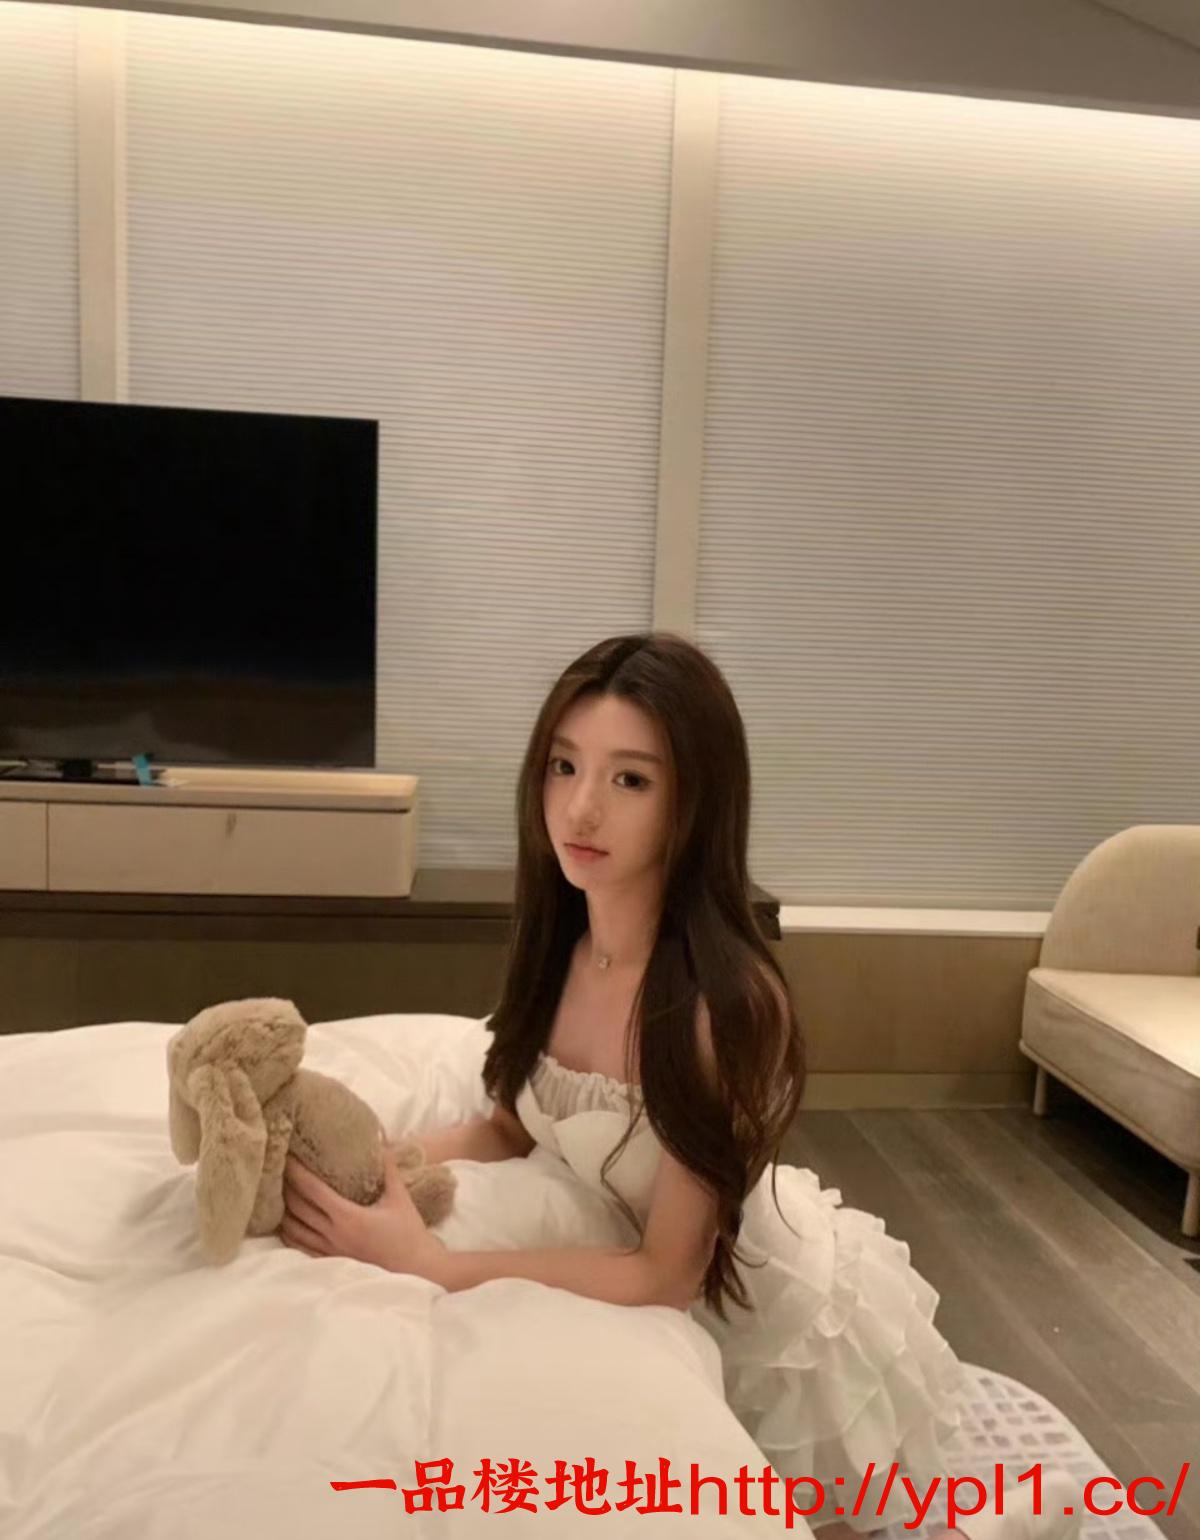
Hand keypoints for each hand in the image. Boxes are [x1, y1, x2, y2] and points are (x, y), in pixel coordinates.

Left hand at [280, 1147, 444, 1279]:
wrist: (414, 1268)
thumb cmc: (408, 1232)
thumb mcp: (400, 1197)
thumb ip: (388, 1170)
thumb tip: (381, 1143)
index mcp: (348, 1217)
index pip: (313, 1191)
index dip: (297, 1173)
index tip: (287, 1158)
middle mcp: (334, 1234)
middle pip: (297, 1208)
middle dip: (285, 1187)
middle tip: (278, 1169)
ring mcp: (329, 1251)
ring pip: (293, 1229)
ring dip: (283, 1210)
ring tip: (278, 1194)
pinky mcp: (330, 1262)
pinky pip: (300, 1247)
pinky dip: (289, 1232)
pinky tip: (286, 1223)